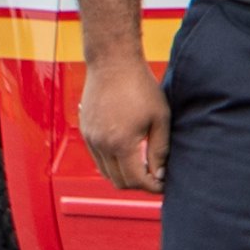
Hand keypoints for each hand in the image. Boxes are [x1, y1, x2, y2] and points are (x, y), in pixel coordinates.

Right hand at [81, 54, 168, 193]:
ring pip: (105, 172)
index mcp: (120, 143)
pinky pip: (97, 158)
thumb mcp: (160, 118)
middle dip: (138, 184)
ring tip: (144, 166)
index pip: (135, 180)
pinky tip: (129, 154)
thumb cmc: (140, 86)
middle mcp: (100, 144)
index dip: (152, 187)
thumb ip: (160, 150)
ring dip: (124, 175)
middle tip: (156, 177)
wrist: (112, 62)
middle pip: (118, 181)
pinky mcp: (85, 130)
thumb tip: (159, 175)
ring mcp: (89, 138)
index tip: (164, 184)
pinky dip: (112, 163)